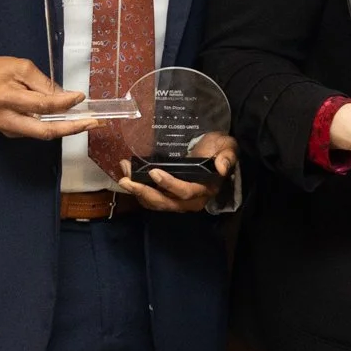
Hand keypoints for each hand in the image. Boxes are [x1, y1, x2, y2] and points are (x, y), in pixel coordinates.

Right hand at [0, 56, 99, 140]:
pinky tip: (68, 120)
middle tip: (94, 123)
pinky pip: (36, 131)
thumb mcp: (20, 67)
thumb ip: (42, 83)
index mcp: (7, 99)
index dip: (63, 103)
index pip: (41, 105)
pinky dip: (54, 127)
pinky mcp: (11, 133)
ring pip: (43, 134)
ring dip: (66, 129)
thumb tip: (65, 96)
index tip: (80, 97)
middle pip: (44, 131)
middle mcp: (8, 120)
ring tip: (87, 122)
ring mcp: (9, 130)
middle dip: (72, 129)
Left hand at [117, 134, 237, 213]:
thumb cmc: (219, 149)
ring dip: (137, 192)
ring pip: (155, 203)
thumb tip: (221, 168)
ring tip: (123, 177)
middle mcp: (190, 201)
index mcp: (205, 190)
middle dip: (144, 193)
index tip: (153, 171)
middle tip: (127, 181)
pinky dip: (137, 190)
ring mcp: (177, 200)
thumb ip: (227, 157)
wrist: (213, 153)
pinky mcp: (167, 196)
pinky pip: (150, 199)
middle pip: (165, 202)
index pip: (186, 192)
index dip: (169, 184)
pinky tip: (126, 175)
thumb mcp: (227, 148)